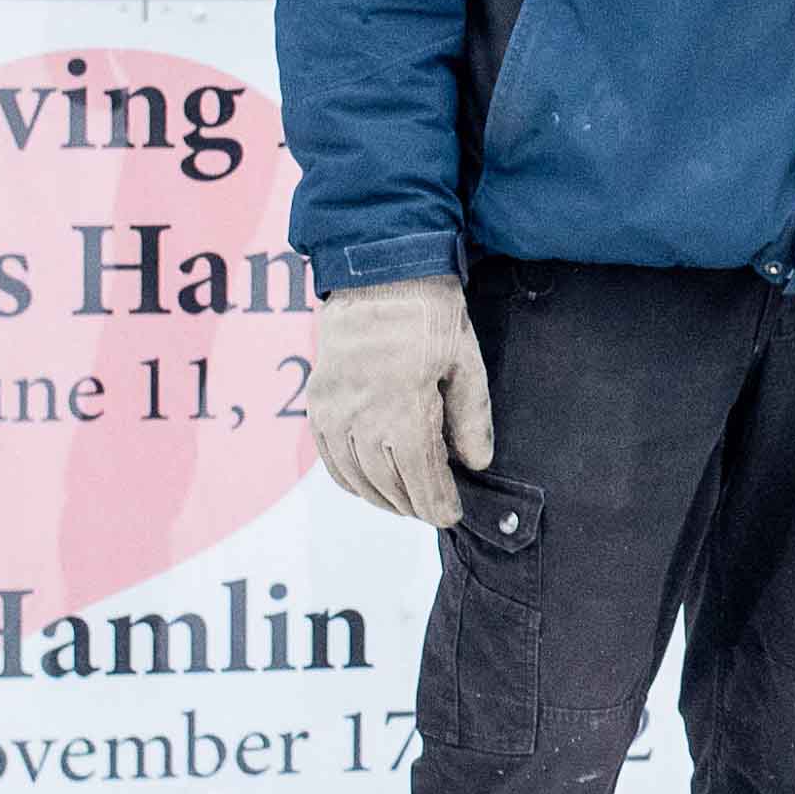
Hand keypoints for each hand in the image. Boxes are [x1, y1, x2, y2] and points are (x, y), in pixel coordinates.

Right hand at [306, 275, 493, 529]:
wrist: (377, 277)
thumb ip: (470, 417)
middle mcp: (361, 416)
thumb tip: (476, 463)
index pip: (421, 475)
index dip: (436, 502)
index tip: (450, 517)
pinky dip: (350, 480)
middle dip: (412, 504)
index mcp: (404, 407)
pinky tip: (370, 485)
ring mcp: (333, 411)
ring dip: (381, 498)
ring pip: (356, 476)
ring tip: (406, 504)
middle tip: (432, 512)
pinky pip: (329, 458)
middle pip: (387, 482)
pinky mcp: (317, 403)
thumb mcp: (466, 363)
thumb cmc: (430, 316)